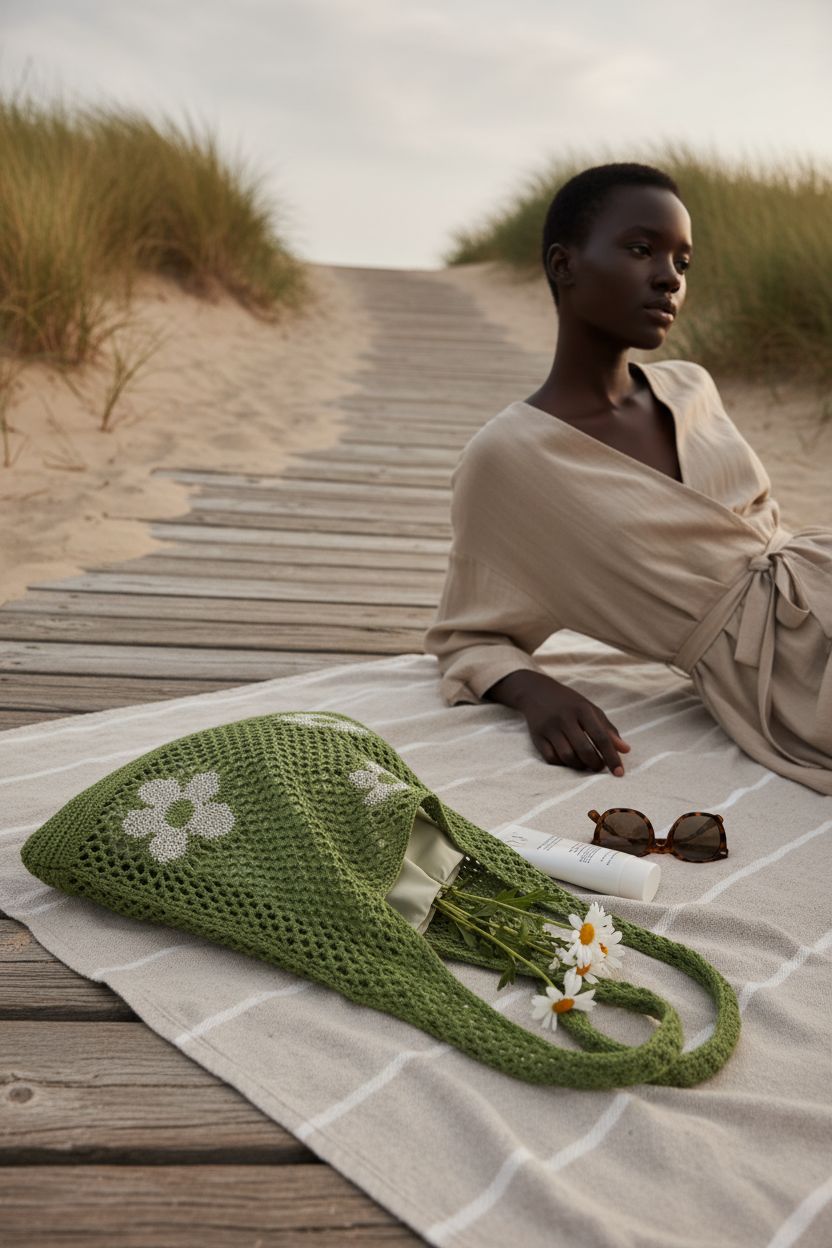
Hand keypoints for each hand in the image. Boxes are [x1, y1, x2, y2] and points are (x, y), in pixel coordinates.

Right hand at [486, 671, 631, 775]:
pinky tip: (568, 760)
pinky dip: (563, 764)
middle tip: (599, 766)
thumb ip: (608, 730)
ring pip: (567, 756)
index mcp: (582, 709)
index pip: (601, 737)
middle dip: (595, 764)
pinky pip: (551, 758)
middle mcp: (564, 718)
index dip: (612, 757)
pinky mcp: (537, 736)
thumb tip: (625, 751)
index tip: (619, 773)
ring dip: (579, 765)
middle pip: (584, 749)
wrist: (536, 691)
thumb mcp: (590, 709)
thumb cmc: (569, 703)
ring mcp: (549, 727)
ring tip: (585, 763)